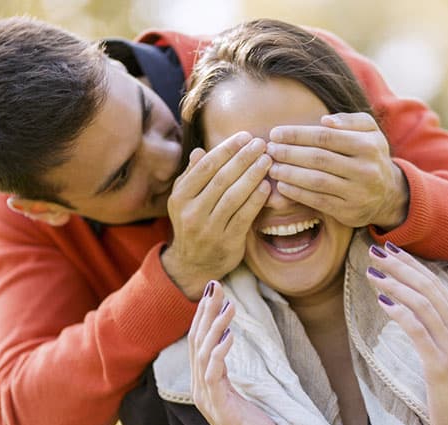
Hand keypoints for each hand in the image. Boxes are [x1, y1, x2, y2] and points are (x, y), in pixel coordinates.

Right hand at [163, 133, 271, 298]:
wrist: (193, 265)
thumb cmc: (193, 224)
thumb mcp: (184, 201)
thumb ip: (192, 176)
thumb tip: (199, 151)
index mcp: (180, 197)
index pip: (206, 167)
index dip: (226, 149)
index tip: (245, 136)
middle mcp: (191, 213)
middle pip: (221, 179)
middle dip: (243, 158)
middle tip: (261, 143)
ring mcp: (209, 229)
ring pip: (233, 197)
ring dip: (252, 176)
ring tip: (267, 160)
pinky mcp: (227, 243)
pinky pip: (244, 217)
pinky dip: (256, 200)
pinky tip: (267, 186)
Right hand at [189, 281, 281, 424]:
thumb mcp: (242, 395)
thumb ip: (231, 375)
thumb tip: (231, 350)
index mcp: (207, 382)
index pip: (199, 340)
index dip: (204, 314)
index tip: (212, 289)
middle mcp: (202, 388)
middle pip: (197, 341)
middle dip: (205, 311)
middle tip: (215, 284)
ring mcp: (209, 398)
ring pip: (203, 353)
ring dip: (215, 326)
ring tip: (228, 305)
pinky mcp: (220, 408)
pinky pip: (215, 375)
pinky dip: (220, 352)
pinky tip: (231, 335)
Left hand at [267, 112, 407, 229]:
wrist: (388, 193)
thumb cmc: (370, 156)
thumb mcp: (369, 131)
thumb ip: (349, 121)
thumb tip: (324, 121)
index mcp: (368, 145)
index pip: (325, 137)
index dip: (297, 135)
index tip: (276, 133)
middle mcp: (365, 169)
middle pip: (319, 158)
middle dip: (289, 153)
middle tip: (269, 149)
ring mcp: (357, 192)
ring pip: (317, 181)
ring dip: (290, 173)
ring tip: (272, 167)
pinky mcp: (349, 211)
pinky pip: (318, 201)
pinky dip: (297, 193)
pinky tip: (282, 185)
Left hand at [365, 243, 447, 424]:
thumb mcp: (443, 350)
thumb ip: (431, 327)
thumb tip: (405, 304)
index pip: (434, 283)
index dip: (411, 263)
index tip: (390, 248)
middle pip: (427, 287)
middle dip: (400, 267)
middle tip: (375, 252)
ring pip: (422, 304)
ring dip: (396, 285)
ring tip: (373, 273)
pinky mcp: (439, 364)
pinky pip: (419, 331)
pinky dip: (401, 314)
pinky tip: (383, 303)